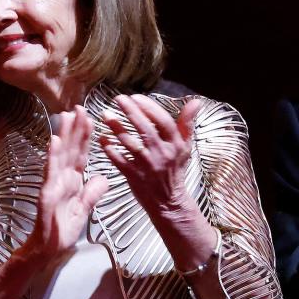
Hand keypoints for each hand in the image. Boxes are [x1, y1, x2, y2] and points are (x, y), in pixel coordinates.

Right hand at [24, 106, 108, 262]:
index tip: (91, 118)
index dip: (86, 137)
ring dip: (63, 135)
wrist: (49, 250)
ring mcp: (53, 184)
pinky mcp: (46, 193)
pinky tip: (54, 141)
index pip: (81, 154)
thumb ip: (93, 192)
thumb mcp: (85, 209)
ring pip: (59, 155)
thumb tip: (103, 177)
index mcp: (72, 181)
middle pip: (70, 149)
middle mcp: (62, 178)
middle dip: (75, 129)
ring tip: (67, 116)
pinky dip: (52, 156)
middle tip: (80, 107)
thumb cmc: (63, 230)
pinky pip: (50, 172)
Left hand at [99, 94, 203, 229]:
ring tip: (106, 115)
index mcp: (175, 144)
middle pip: (145, 129)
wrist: (168, 201)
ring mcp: (147, 165)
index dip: (149, 108)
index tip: (135, 97)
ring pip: (130, 143)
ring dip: (117, 128)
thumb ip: (187, 124)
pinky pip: (119, 160)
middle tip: (118, 99)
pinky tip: (102, 138)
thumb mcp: (185, 146)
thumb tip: (196, 101)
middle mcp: (162, 153)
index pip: (163, 121)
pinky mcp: (133, 176)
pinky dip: (109, 149)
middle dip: (130, 112)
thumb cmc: (175, 170)